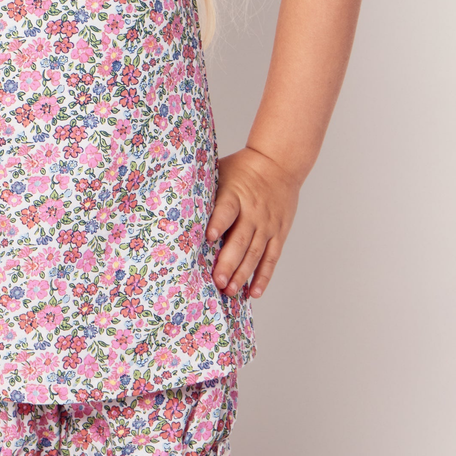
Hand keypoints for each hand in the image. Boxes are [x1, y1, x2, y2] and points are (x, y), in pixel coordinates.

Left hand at [206, 146, 300, 298]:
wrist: (278, 162)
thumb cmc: (242, 168)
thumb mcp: (222, 171)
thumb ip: (206, 190)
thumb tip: (176, 204)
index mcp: (235, 194)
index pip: (227, 209)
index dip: (218, 223)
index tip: (208, 237)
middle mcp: (253, 212)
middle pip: (240, 239)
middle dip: (228, 262)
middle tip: (217, 281)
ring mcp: (267, 225)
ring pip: (255, 253)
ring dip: (243, 274)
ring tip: (230, 291)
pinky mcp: (279, 233)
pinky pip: (271, 258)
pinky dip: (264, 276)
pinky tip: (254, 292)